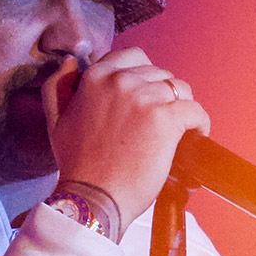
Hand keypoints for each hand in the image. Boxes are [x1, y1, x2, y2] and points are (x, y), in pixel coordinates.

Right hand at [43, 49, 208, 235]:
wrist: (94, 198)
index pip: (133, 57)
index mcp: (95, 77)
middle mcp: (120, 81)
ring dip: (182, 108)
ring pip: (180, 90)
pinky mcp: (165, 119)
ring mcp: (144, 99)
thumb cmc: (78, 166)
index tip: (148, 97)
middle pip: (160, 74)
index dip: (145, 76)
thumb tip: (70, 62)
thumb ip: (58, 88)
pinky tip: (195, 136)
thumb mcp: (56, 121)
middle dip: (164, 95)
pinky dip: (199, 124)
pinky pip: (195, 110)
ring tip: (179, 130)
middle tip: (161, 121)